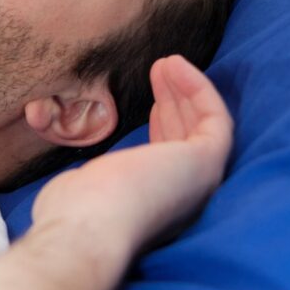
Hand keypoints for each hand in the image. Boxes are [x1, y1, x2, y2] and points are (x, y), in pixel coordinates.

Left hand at [30, 55, 232, 253]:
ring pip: (201, 127)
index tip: (152, 102)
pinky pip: (215, 118)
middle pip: (185, 140)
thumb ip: (93, 184)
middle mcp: (183, 198)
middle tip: (159, 71)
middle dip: (175, 103)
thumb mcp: (81, 190)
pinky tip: (176, 66)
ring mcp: (198, 182)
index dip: (163, 126)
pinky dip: (199, 89)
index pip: (166, 160)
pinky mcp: (207, 162)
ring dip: (185, 90)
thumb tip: (82, 180)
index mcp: (154, 206)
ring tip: (166, 62)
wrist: (86, 228)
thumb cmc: (74, 213)